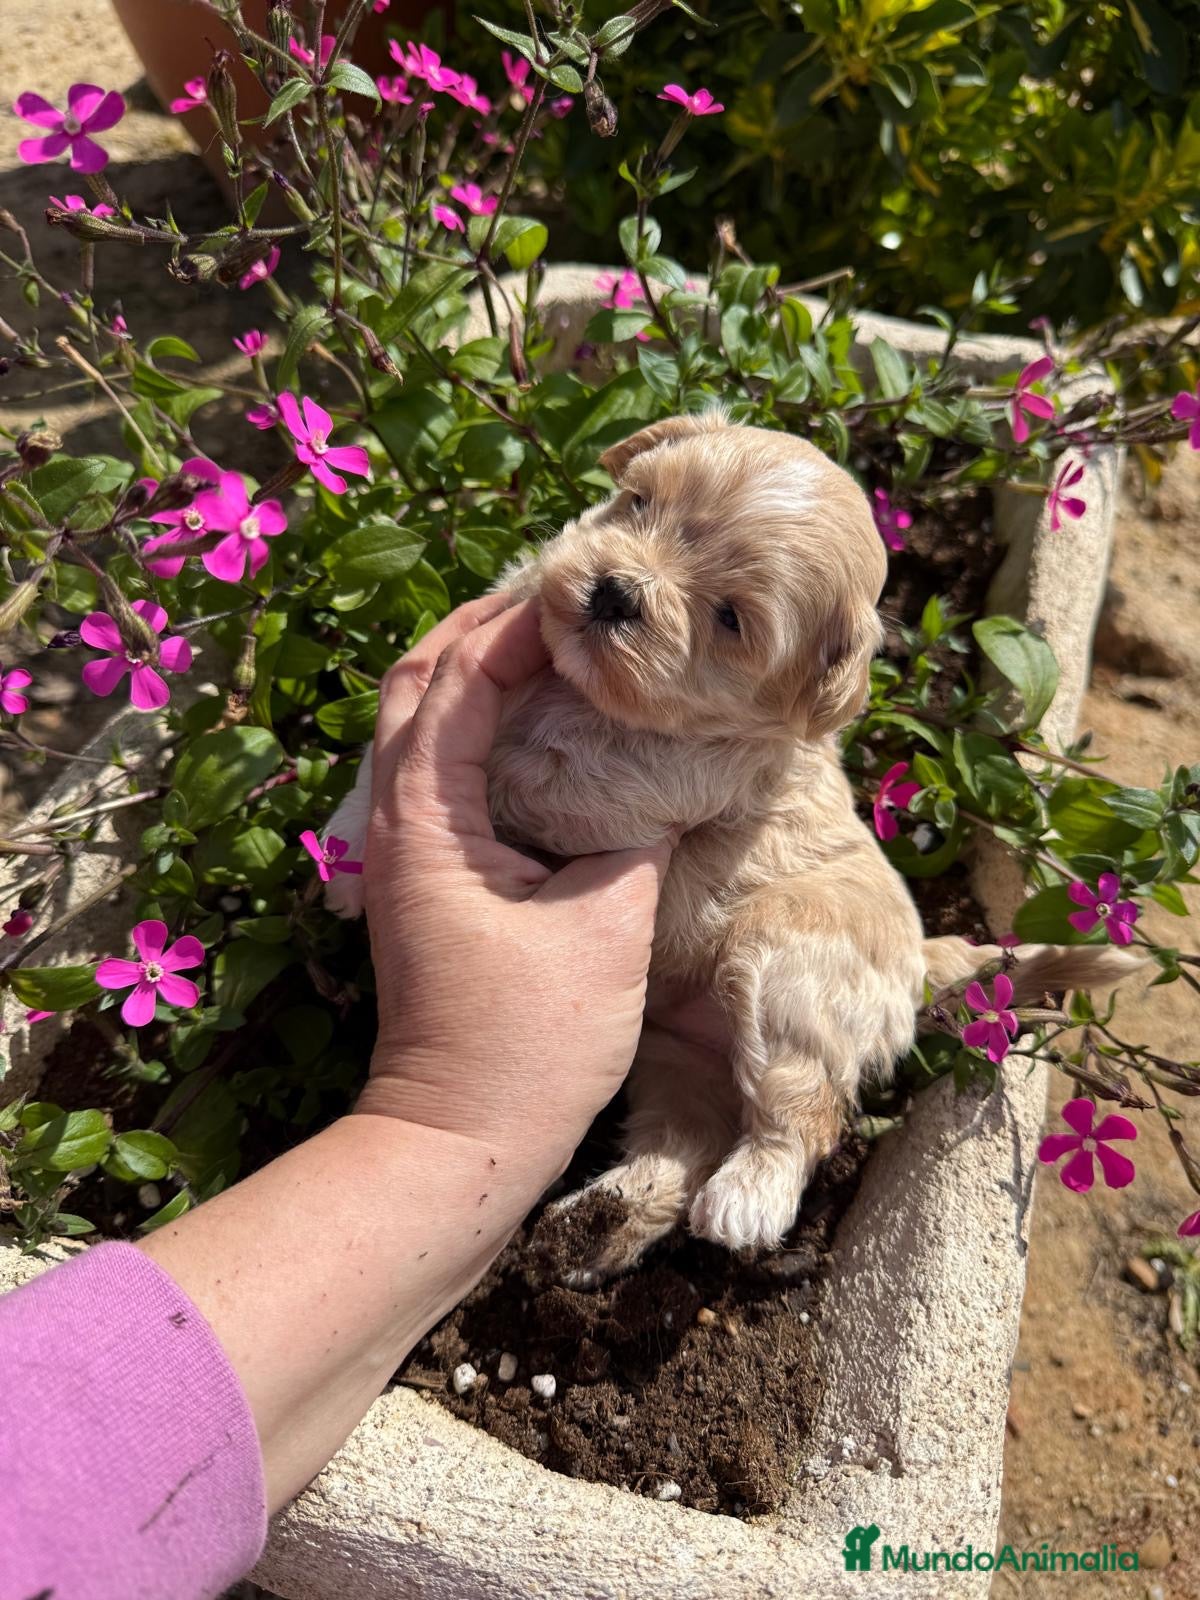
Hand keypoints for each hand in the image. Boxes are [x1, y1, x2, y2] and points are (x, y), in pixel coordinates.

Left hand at [357, 596, 674, 1184]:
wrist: (459, 1145)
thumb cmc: (529, 1044)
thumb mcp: (607, 927)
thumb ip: (638, 836)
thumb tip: (670, 783)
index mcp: (429, 820)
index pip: (459, 680)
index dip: (517, 626)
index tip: (583, 600)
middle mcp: (398, 825)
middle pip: (416, 685)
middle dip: (479, 630)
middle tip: (557, 603)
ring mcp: (404, 856)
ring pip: (420, 729)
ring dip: (474, 677)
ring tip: (549, 648)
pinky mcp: (425, 885)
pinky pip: (439, 775)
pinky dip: (480, 732)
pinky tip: (538, 735)